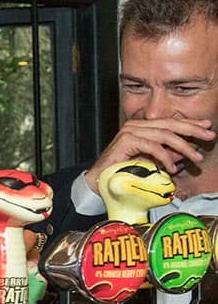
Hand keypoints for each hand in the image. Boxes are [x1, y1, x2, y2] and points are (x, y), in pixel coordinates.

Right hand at [83, 117, 214, 191]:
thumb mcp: (149, 162)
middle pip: (170, 124)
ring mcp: (130, 131)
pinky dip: (165, 157)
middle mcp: (135, 125)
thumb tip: (184, 152)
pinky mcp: (126, 141)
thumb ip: (165, 155)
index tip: (206, 127)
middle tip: (209, 135)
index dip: (189, 124)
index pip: (169, 122)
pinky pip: (152, 146)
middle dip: (192, 130)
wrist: (97, 181)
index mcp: (141, 127)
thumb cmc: (119, 172)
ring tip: (195, 156)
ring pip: (164, 134)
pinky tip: (173, 167)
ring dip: (183, 147)